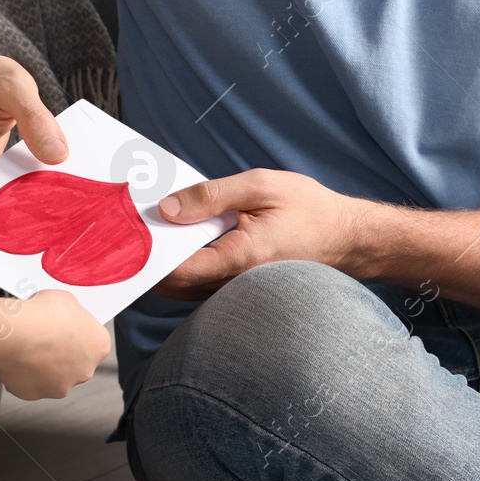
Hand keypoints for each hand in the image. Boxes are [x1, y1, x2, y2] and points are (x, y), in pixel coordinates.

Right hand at [0, 42, 68, 187]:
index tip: (58, 197)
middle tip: (61, 199)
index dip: (27, 199)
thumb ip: (36, 121)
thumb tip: (58, 156)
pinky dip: (13, 186)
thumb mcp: (15, 87)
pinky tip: (36, 179)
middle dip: (25, 204)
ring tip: (52, 191)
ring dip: (20, 196)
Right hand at [0, 290, 109, 399]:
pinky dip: (25, 372)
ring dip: (44, 364)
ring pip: (54, 375)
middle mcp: (85, 371)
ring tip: (29, 345)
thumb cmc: (41, 315)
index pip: (95, 340)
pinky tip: (18, 356)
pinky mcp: (35, 394)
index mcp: (99, 346)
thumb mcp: (66, 299)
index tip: (66, 325)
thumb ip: (72, 314)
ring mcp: (61, 386)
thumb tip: (65, 317)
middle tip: (46, 336)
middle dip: (63, 351)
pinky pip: (31, 382)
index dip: (78, 330)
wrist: (14, 333)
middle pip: (77, 361)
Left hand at [152, 168, 364, 301]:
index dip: (149, 253)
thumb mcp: (259, 186)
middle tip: (137, 224)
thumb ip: (210, 196)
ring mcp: (237, 294)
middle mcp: (235, 286)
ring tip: (160, 226)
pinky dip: (185, 265)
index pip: (177, 271)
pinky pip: (200, 285)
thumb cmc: (308, 209)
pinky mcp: (239, 291)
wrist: (347, 238)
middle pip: (173, 284)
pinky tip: (185, 236)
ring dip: (167, 262)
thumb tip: (167, 208)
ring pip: (183, 289)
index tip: (132, 229)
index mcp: (240, 259)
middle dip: (152, 257)